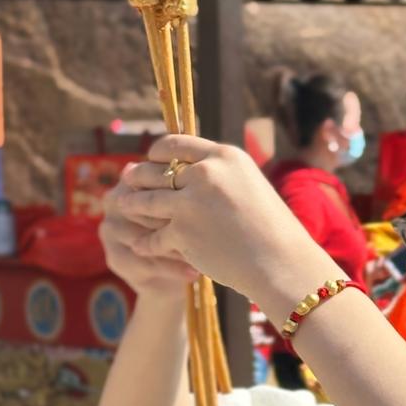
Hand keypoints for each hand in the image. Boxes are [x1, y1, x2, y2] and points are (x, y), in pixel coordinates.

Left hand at [118, 136, 337, 301]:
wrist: (283, 262)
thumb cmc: (272, 228)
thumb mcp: (250, 186)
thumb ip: (220, 175)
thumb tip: (185, 170)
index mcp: (225, 156)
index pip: (176, 144)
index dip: (157, 152)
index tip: (150, 159)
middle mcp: (206, 174)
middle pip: (154, 171)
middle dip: (138, 177)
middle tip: (128, 181)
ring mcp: (191, 204)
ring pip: (145, 201)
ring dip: (132, 205)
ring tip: (122, 207)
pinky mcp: (182, 233)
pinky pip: (152, 236)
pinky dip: (146, 242)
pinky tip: (140, 244)